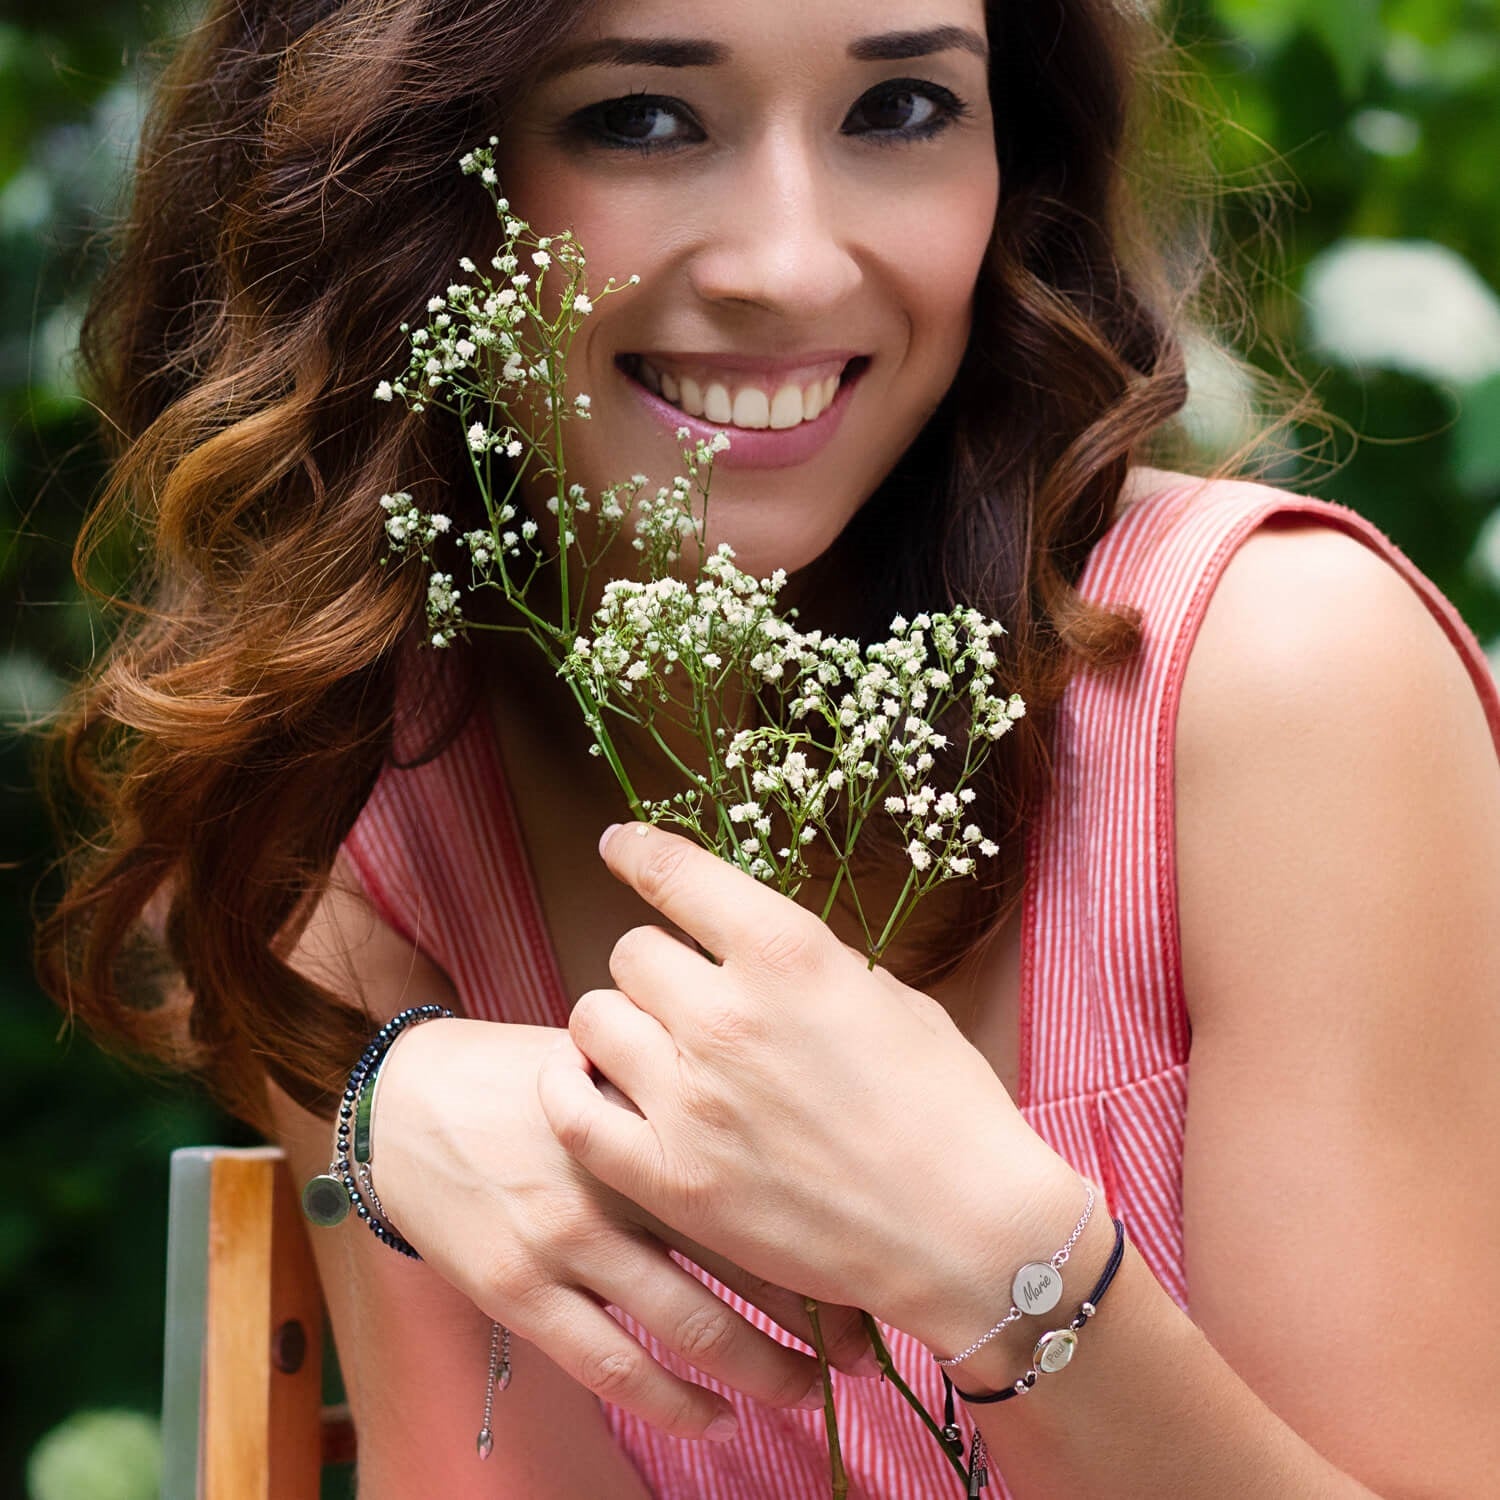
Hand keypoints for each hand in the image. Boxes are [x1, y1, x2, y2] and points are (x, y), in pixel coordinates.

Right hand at [371, 1016, 878, 1438]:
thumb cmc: (523, 1076)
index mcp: (649, 1107)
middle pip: (742, 1256)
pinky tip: (717, 1418)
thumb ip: (681, 1087)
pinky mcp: (518, 1289)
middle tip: (863, 1348)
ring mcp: (567, 1237)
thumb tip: (782, 1120)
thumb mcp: (610, 1058)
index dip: (822, 1236)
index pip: (760, 1180)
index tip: (867, 1267)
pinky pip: (610, 1363)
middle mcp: (618, 1172)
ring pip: (688, 1322)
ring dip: (760, 1367)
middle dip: (812, 1314)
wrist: (407, 1103)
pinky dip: (672, 1400)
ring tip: (807, 1390)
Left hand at [536, 825, 1071, 1348]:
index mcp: (787, 952)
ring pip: (592, 1018)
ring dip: (619, 1024)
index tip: (621, 844)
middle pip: (631, 951)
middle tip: (683, 999)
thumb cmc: (946, 1107)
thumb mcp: (888, 997)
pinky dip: (570, 1088)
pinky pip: (571, 1109)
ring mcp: (689, 1099)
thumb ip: (801, 965)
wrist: (966, 1230)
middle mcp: (726, 1013)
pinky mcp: (668, 1177)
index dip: (639, 849)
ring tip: (649, 1050)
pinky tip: (590, 1084)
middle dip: (655, 967)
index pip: (676, 872)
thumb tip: (741, 948)